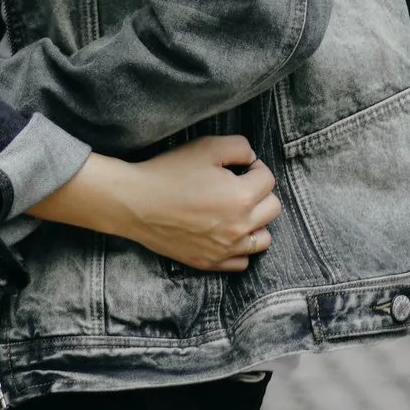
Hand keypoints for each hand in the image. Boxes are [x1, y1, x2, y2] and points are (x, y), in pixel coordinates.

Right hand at [37, 135, 278, 273]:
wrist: (136, 203)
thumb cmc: (170, 172)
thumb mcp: (206, 147)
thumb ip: (239, 147)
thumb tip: (252, 160)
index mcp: (242, 197)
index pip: (268, 180)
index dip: (255, 168)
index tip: (239, 167)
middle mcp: (240, 227)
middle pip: (272, 209)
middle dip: (260, 194)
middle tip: (238, 186)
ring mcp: (226, 249)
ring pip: (263, 239)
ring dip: (256, 223)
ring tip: (235, 211)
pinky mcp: (211, 263)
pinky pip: (242, 261)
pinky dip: (240, 248)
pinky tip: (225, 233)